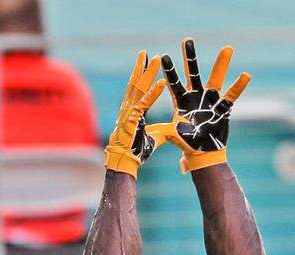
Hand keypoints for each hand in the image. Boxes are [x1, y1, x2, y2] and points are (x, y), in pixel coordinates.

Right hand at [104, 51, 165, 177]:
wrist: (125, 161)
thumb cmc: (136, 151)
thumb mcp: (152, 138)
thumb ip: (159, 132)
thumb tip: (168, 132)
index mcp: (132, 110)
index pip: (137, 89)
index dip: (141, 76)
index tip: (146, 64)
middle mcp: (128, 107)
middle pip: (136, 83)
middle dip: (143, 68)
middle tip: (149, 54)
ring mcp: (129, 111)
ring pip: (139, 87)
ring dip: (149, 73)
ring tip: (156, 59)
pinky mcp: (133, 118)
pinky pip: (145, 102)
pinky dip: (154, 92)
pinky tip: (162, 82)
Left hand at [151, 38, 250, 171]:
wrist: (203, 152)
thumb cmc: (186, 144)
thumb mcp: (173, 135)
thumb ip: (165, 130)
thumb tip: (153, 131)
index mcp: (181, 101)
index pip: (173, 83)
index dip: (169, 70)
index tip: (163, 56)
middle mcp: (196, 97)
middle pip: (193, 72)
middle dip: (190, 57)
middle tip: (187, 40)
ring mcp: (210, 101)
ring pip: (216, 78)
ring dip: (222, 64)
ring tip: (227, 48)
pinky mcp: (223, 108)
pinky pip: (232, 96)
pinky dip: (239, 86)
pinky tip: (246, 75)